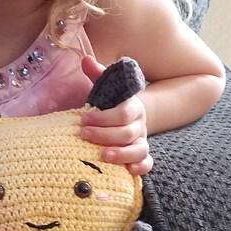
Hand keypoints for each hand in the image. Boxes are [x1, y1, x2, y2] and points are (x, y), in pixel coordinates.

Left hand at [80, 55, 152, 174]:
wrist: (130, 116)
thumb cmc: (112, 103)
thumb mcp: (106, 88)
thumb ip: (97, 75)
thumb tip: (85, 59)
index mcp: (132, 106)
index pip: (123, 113)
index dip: (103, 118)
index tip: (83, 119)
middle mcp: (140, 124)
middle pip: (128, 132)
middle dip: (105, 135)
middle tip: (84, 135)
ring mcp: (142, 140)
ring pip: (140, 149)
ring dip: (122, 154)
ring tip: (103, 156)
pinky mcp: (142, 155)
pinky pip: (147, 162)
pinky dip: (141, 167)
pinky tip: (128, 171)